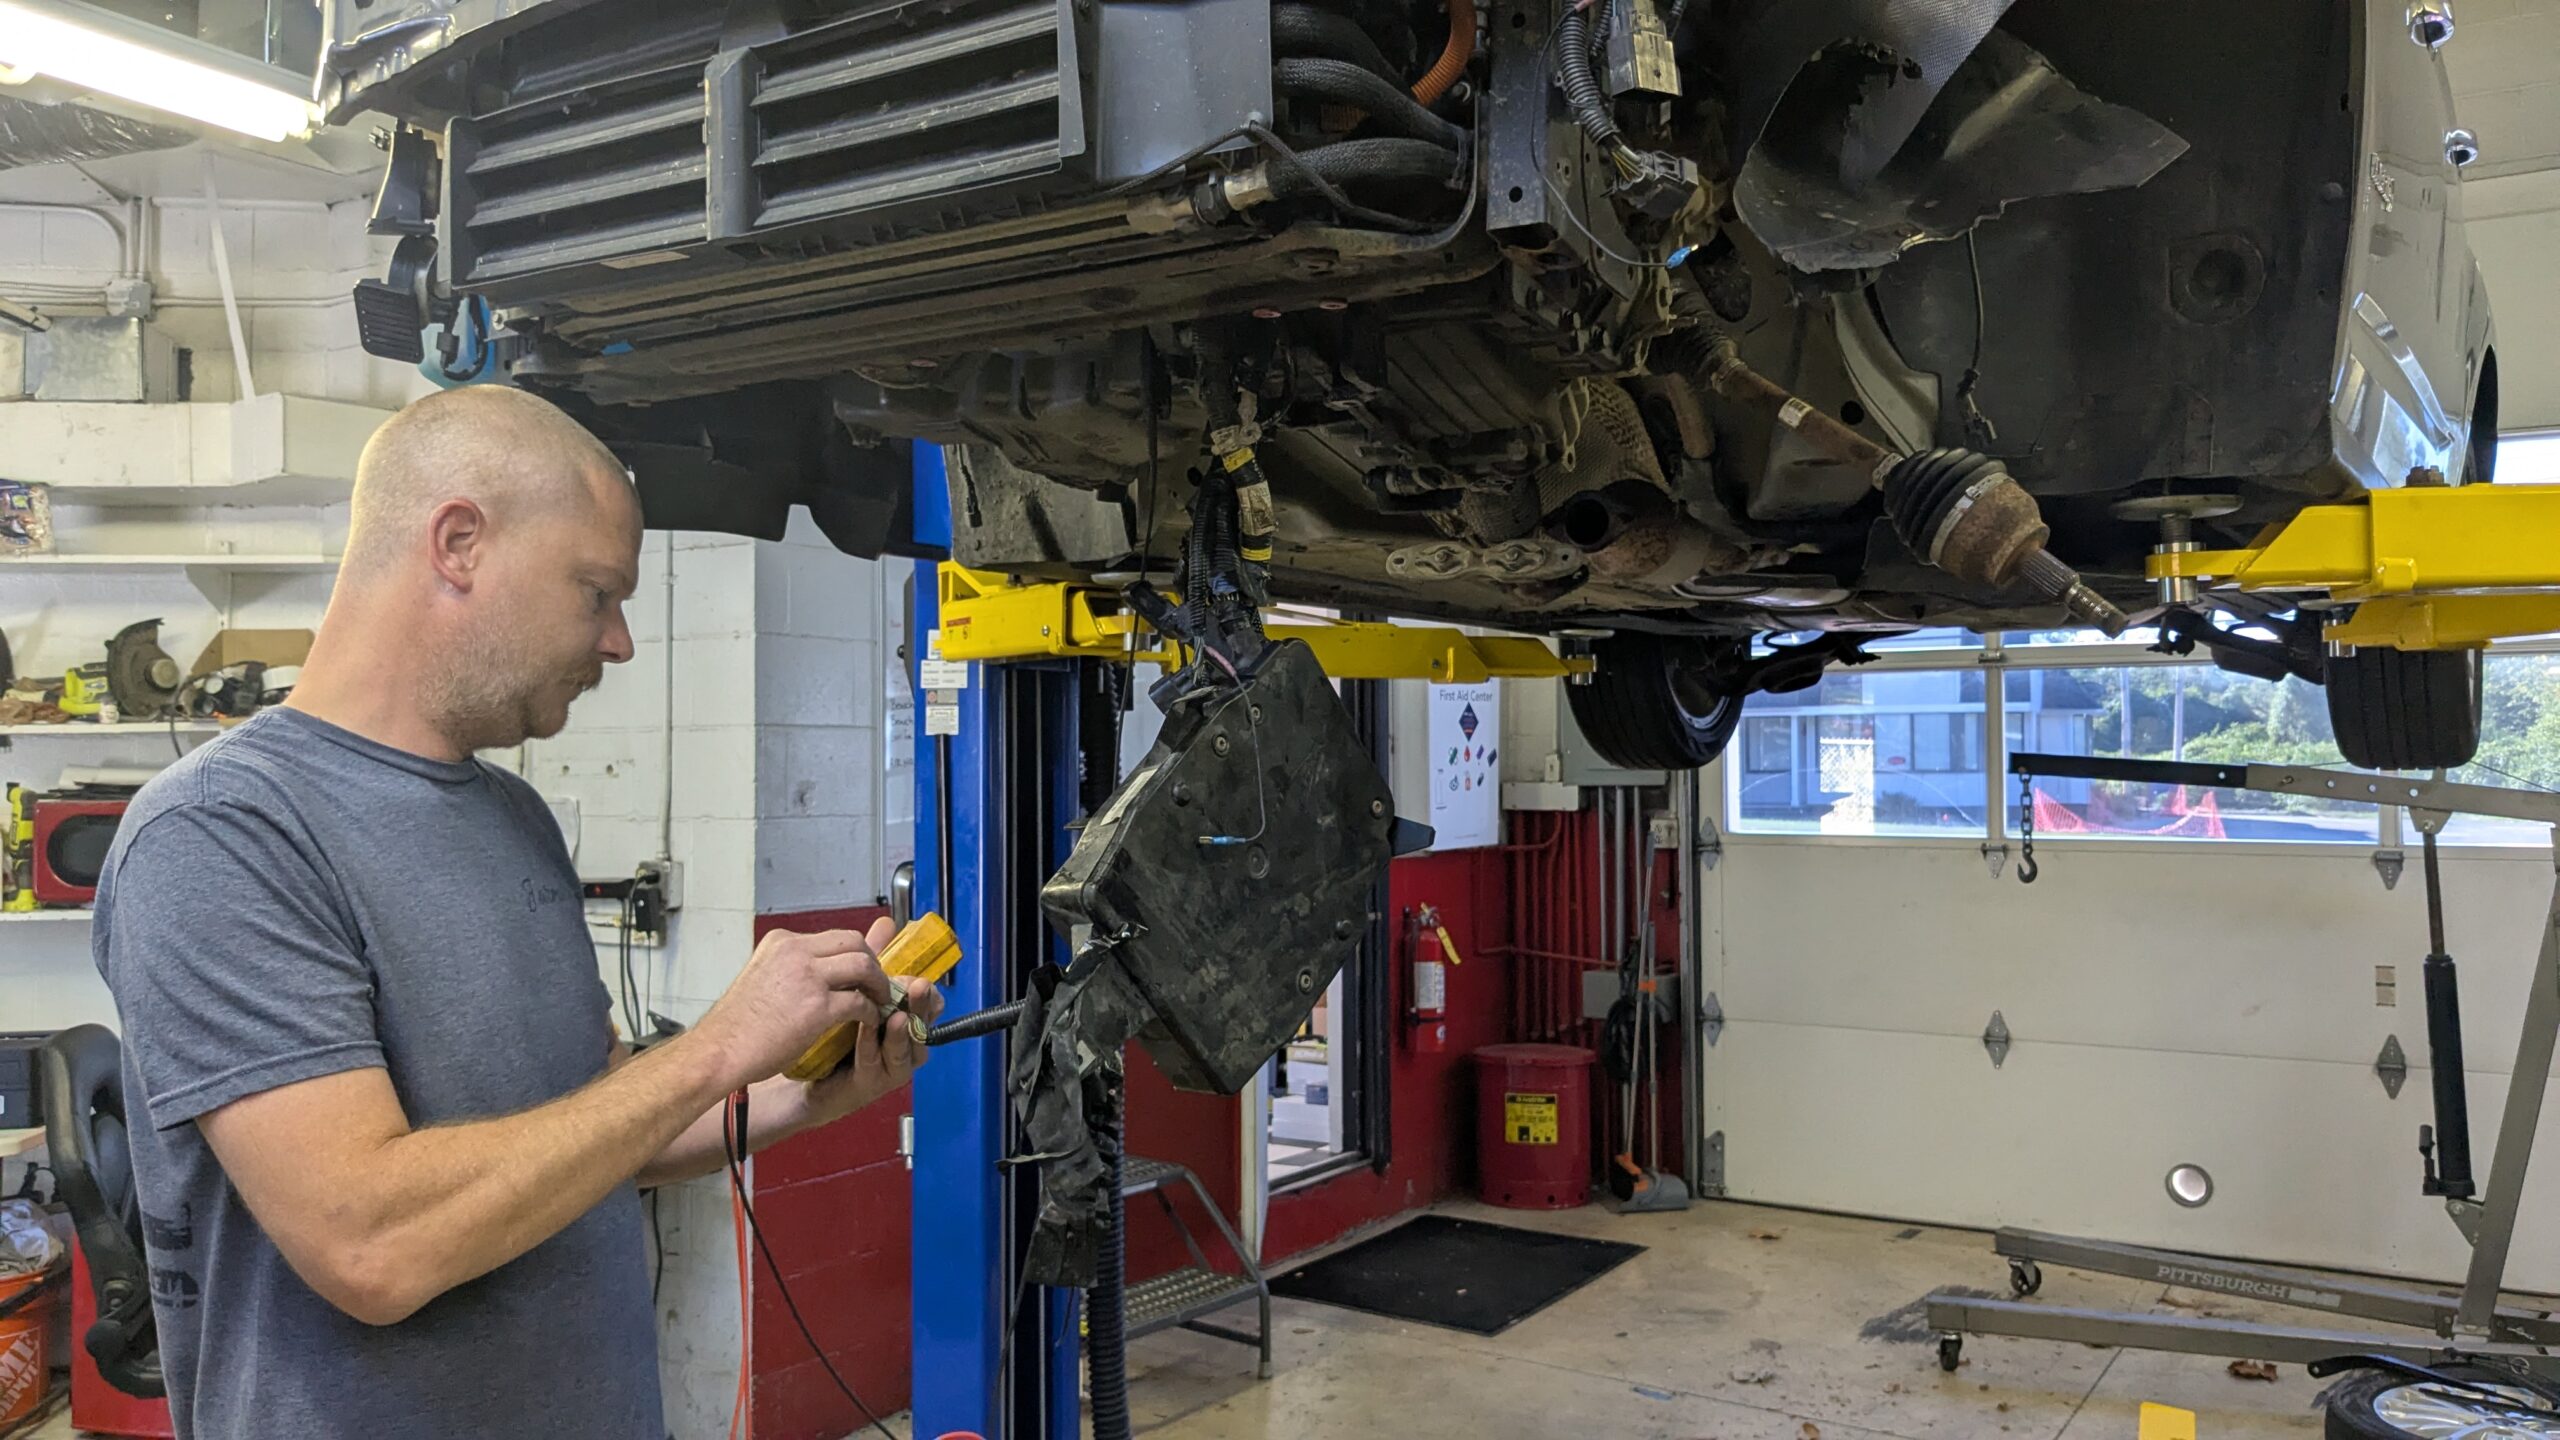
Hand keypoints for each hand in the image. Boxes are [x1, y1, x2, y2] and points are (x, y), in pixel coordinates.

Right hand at [694, 927, 889, 1089]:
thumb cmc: (736, 1026)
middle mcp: (796, 951)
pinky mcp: (818, 1006)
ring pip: (864, 965)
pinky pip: (860, 1001)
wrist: (719, 1051)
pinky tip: (869, 1020)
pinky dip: (871, 1011)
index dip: (853, 953)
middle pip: (854, 942)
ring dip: (878, 984)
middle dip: (872, 962)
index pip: (832, 937)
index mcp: (781, 942)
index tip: (862, 970)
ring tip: (880, 1000)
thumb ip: (790, 970)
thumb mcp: (763, 979)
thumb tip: (814, 975)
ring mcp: (808, 976)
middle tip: (877, 983)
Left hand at [801, 917, 943, 1127]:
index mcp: (906, 1022)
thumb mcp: (851, 990)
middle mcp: (903, 1046)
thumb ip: (870, 961)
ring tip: (898, 1016)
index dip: (928, 994)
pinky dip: (869, 1045)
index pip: (929, 1006)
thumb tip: (886, 924)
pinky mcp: (868, 1084)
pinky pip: (873, 1063)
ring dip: (902, 1032)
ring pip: (904, 1050)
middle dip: (921, 1007)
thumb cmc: (830, 1035)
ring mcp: (888, 1067)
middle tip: (918, 989)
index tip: (920, 979)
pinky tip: (862, 1029)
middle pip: (922, 1027)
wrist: (798, 1076)